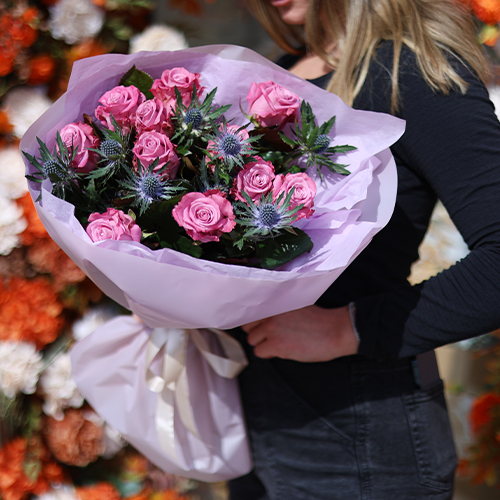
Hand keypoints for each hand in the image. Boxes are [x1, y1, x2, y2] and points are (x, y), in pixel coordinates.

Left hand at [241, 305, 358, 361]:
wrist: (335, 331)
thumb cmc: (320, 321)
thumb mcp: (296, 306)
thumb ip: (278, 310)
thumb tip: (263, 319)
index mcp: (275, 302)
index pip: (250, 311)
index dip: (255, 321)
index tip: (261, 326)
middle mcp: (270, 313)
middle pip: (247, 326)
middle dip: (257, 333)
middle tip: (271, 337)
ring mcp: (271, 328)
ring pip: (252, 340)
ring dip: (263, 344)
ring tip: (280, 344)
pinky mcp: (275, 344)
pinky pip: (259, 352)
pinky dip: (269, 354)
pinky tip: (283, 350)